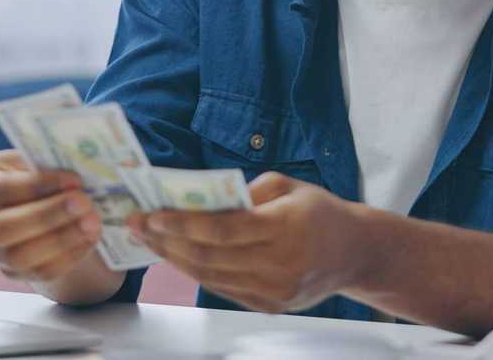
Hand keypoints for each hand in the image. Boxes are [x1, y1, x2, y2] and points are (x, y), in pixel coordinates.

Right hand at [0, 149, 102, 283]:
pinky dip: (69, 255)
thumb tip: (75, 174)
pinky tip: (90, 238)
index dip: (38, 186)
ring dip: (62, 240)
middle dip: (47, 216)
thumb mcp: (34, 159)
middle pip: (1, 229)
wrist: (40, 202)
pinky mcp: (10, 272)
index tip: (74, 179)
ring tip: (93, 222)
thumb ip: (47, 164)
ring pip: (18, 257)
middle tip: (84, 203)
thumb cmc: (35, 172)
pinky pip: (40, 271)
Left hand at [126, 172, 370, 313]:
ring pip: (210, 276)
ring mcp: (274, 291)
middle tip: (137, 225)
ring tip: (150, 240)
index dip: (182, 224)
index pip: (222, 230)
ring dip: (175, 259)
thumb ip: (246, 191)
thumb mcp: (288, 186)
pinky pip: (223, 289)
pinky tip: (178, 256)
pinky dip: (197, 272)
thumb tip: (201, 200)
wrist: (355, 253)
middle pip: (209, 257)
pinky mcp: (270, 306)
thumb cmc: (320, 211)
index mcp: (285, 228)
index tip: (151, 214)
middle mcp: (279, 264)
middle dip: (166, 241)